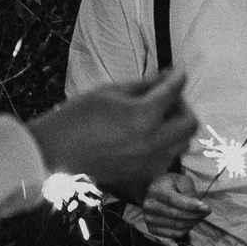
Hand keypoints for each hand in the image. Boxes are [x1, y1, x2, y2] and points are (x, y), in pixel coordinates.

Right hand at [29, 71, 196, 196]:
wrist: (55, 149)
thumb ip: (145, 85)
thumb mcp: (111, 91)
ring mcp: (149, 162)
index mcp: (143, 116)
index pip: (174, 91)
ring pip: (183, 143)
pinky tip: (147, 137)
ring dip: (177, 127)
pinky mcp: (142, 175)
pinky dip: (165, 145)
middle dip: (182, 107)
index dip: (178, 76)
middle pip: (190, 123)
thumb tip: (168, 76)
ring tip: (157, 118)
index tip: (178, 70)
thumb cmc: (78, 115)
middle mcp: (152, 142)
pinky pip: (167, 158)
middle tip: (167, 99)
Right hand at [140, 172, 210, 244]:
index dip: (191, 206)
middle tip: (207, 211)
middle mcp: (149, 205)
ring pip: (177, 226)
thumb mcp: (182, 181)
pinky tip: (190, 222)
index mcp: (156, 190)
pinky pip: (174, 234)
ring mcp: (149, 219)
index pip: (174, 200)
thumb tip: (198, 207)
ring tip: (200, 215)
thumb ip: (189, 191)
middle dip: (196, 214)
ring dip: (193, 222)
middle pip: (177, 215)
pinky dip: (186, 230)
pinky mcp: (152, 229)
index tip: (206, 207)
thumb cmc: (172, 185)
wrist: (157, 191)